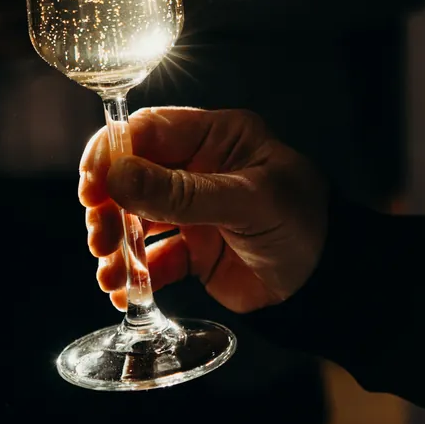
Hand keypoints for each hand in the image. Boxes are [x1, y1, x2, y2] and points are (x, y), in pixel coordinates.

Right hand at [79, 107, 329, 314]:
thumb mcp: (248, 202)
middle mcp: (197, 168)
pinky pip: (150, 259)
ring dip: (115, 244)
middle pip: (131, 176)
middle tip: (102, 237)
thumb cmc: (304, 224)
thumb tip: (118, 176)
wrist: (331, 285)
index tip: (93, 188)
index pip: (148, 131)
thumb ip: (184, 192)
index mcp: (216, 137)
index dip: (112, 155)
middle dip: (109, 207)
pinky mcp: (191, 251)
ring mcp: (192, 211)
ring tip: (110, 272)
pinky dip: (133, 276)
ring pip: (133, 218)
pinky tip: (124, 292)